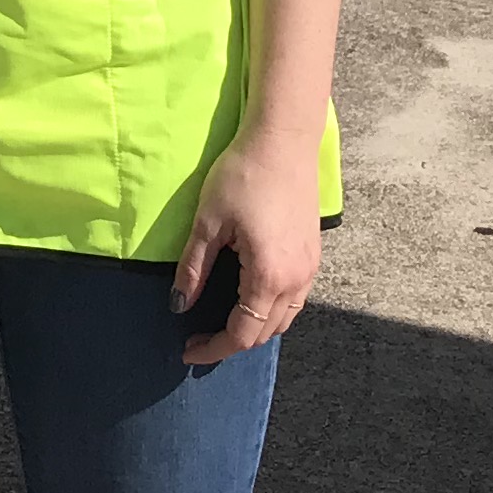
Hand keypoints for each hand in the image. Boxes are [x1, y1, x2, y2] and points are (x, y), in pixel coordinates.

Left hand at [175, 129, 321, 365]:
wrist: (283, 141)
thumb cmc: (243, 175)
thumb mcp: (207, 222)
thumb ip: (194, 269)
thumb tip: (179, 306)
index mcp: (268, 277)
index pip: (242, 333)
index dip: (213, 349)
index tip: (187, 352)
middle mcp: (296, 280)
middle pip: (265, 333)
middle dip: (232, 343)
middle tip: (199, 337)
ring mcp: (310, 268)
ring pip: (284, 319)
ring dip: (255, 329)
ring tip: (222, 322)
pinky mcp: (313, 254)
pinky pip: (295, 299)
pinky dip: (271, 311)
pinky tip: (249, 297)